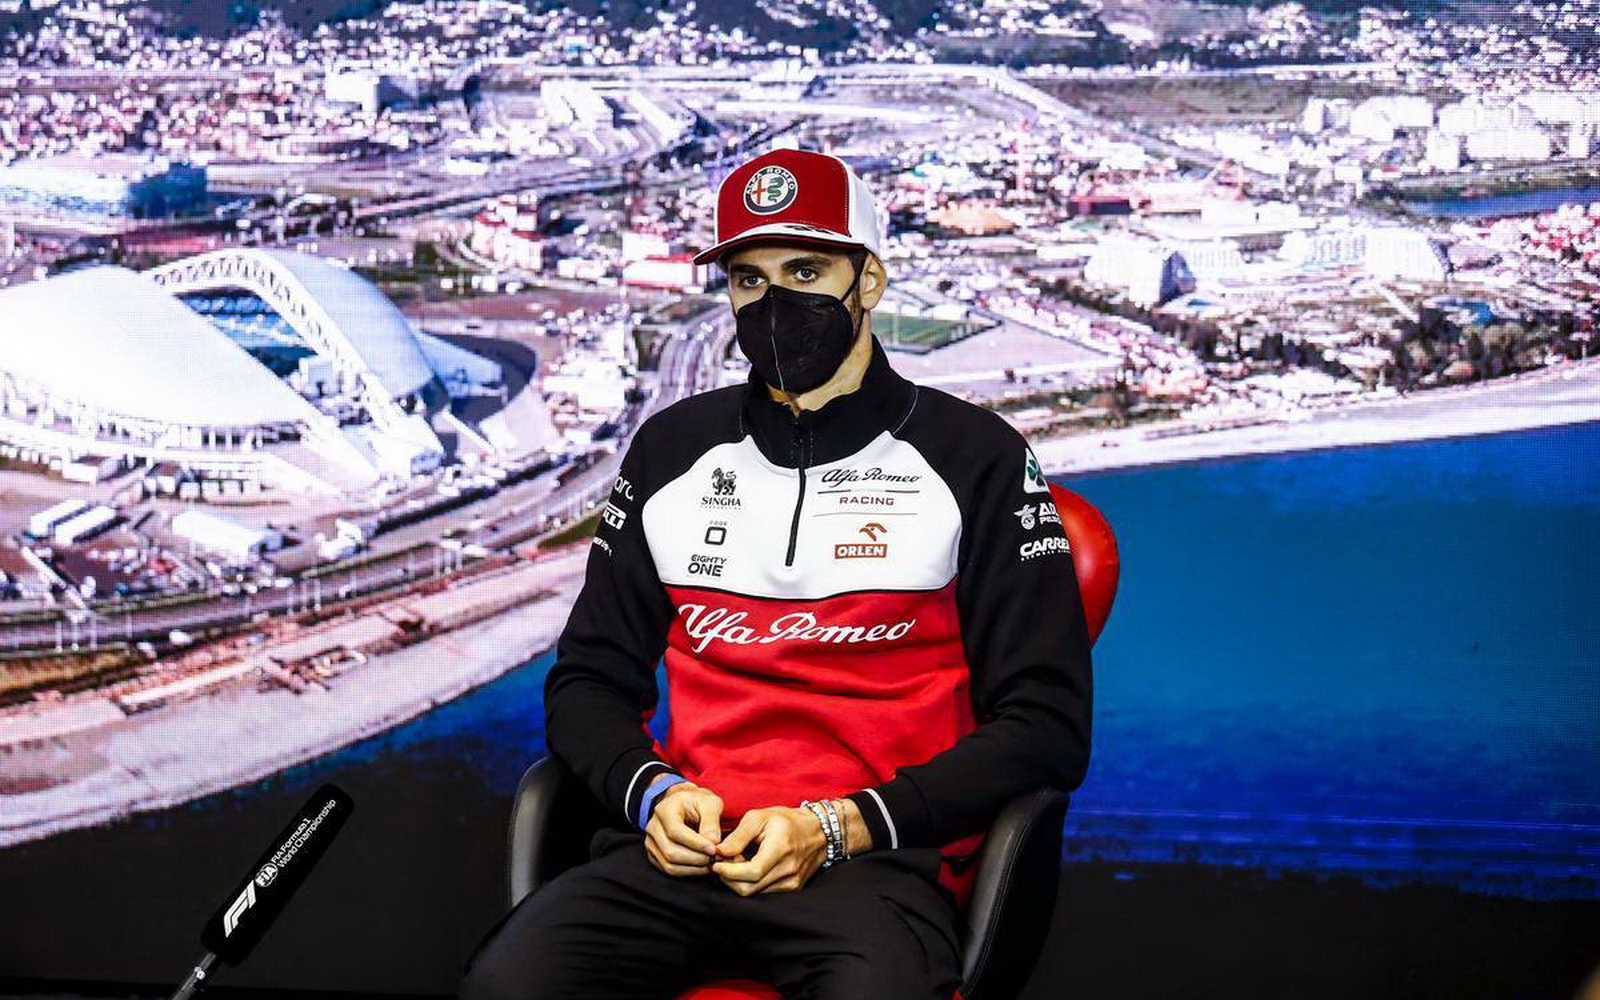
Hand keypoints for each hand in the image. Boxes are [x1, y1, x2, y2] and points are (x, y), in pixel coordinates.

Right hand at [643, 781, 724, 876]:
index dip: (696, 843)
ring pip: (669, 864)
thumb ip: (711, 822)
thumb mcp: (710, 803)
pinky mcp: (654, 855)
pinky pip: (669, 869)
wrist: (685, 805)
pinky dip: (688, 871)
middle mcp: (653, 827)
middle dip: (696, 858)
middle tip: (715, 857)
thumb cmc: (698, 803)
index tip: (714, 849)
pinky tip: (701, 866)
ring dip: (693, 868)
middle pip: (671, 851)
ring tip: (710, 862)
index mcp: (664, 810)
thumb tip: (713, 843)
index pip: (675, 832)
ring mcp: (651, 842)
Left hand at [709, 806, 828, 895]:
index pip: (751, 872)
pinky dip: (751, 883)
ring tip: (736, 863)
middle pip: (749, 888)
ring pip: (755, 893)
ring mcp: (792, 882)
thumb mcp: (759, 817)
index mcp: (780, 849)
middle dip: (729, 878)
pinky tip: (748, 868)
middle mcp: (788, 870)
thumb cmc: (785, 820)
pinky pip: (764, 892)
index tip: (716, 863)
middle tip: (722, 862)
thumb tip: (719, 852)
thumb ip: (738, 836)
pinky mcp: (792, 888)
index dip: (729, 872)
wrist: (817, 831)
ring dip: (738, 881)